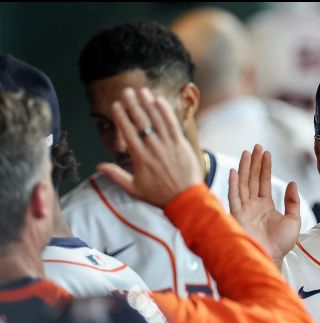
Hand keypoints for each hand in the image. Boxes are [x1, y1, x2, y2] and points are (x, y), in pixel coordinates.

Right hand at [97, 87, 203, 206]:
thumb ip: (116, 176)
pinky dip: (166, 111)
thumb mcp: (134, 189)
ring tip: (142, 91)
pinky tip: (160, 100)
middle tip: (127, 92)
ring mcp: (168, 145)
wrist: (185, 199)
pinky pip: (172, 124)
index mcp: (140, 158)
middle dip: (133, 105)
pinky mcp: (181, 144)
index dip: (121, 116)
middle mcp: (153, 148)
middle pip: (141, 122)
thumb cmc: (159, 195)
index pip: (128, 132)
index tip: (116, 105)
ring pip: (157, 120)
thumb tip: (98, 166)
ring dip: (148, 104)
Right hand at [229, 145, 300, 264]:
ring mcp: (244, 209)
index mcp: (265, 205)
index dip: (265, 167)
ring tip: (246, 153)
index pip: (264, 182)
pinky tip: (234, 171)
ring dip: (244, 168)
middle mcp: (253, 205)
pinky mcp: (237, 216)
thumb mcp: (293, 220)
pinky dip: (233, 184)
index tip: (266, 152)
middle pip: (252, 179)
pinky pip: (234, 197)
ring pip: (243, 184)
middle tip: (256, 146)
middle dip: (254, 162)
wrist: (270, 257)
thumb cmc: (281, 243)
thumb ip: (293, 201)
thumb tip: (293, 183)